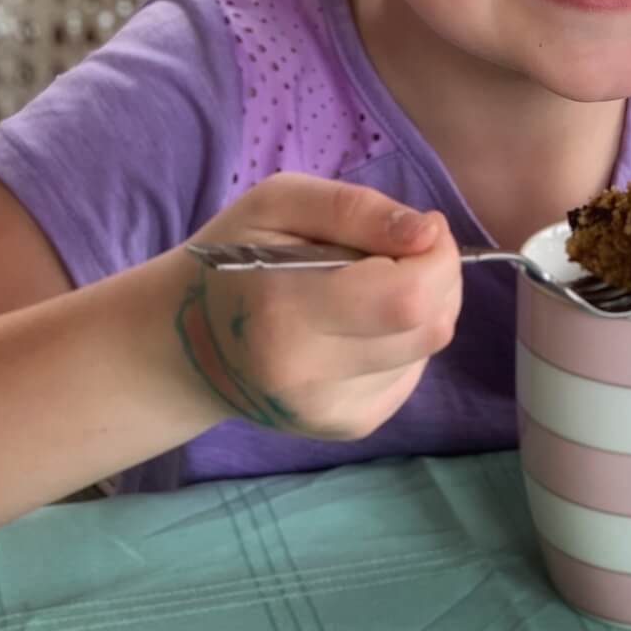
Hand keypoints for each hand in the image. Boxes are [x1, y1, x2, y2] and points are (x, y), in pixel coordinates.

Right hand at [173, 174, 461, 440]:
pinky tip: (363, 324)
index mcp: (286, 311)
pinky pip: (411, 373)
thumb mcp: (278, 203)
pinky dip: (404, 340)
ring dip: (423, 307)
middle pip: (429, 327)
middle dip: (440, 277)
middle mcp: (310, 376)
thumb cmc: (232, 258)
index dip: (436, 256)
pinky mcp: (348, 427)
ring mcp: (330, 411)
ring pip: (427, 349)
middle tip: (406, 250)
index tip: (421, 228)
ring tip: (374, 285)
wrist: (190, 343)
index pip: (407, 296)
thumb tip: (428, 233)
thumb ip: (353, 209)